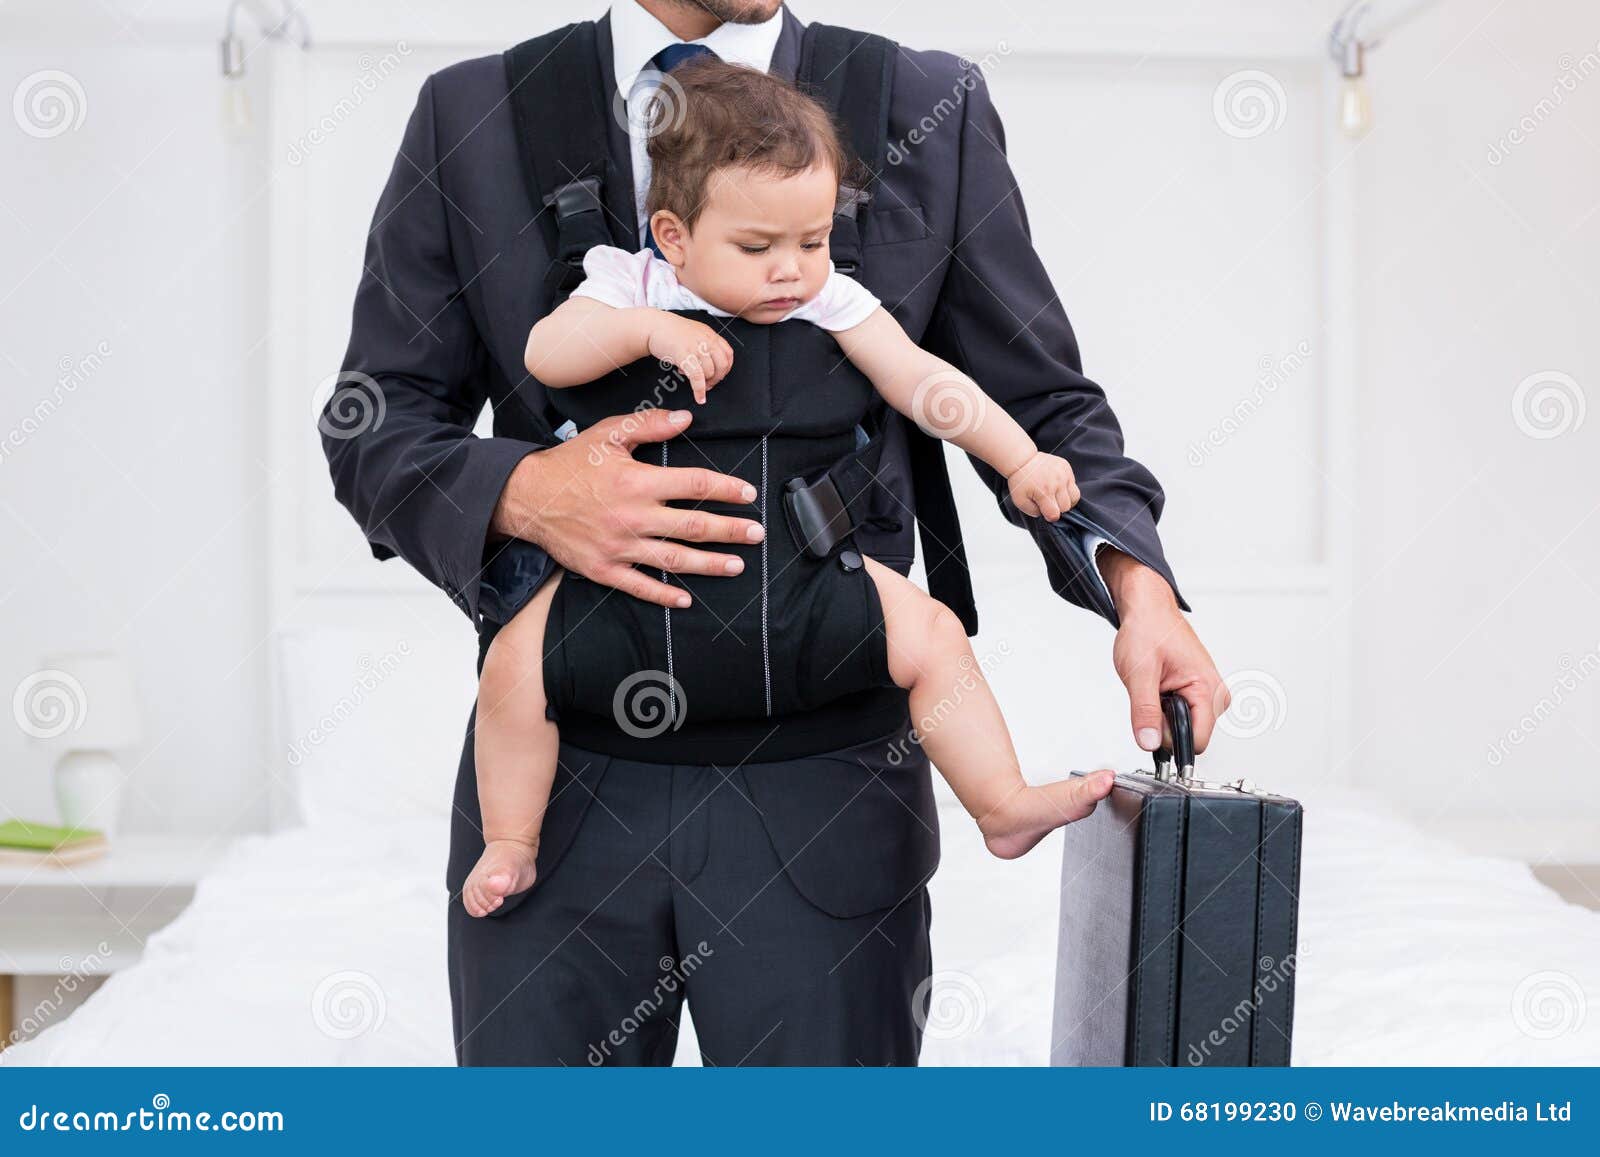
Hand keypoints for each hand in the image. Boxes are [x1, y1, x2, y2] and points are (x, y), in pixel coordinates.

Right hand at [490, 408, 763, 607]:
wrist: (527, 496)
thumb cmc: (570, 463)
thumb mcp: (607, 434)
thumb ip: (648, 425)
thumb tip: (686, 418)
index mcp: (637, 481)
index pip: (694, 484)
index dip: (726, 488)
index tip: (748, 494)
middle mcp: (633, 516)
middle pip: (693, 525)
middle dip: (731, 530)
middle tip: (757, 534)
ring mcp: (619, 546)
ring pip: (674, 559)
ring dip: (709, 564)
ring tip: (737, 565)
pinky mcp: (604, 568)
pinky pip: (639, 585)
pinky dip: (664, 595)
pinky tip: (686, 599)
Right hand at [646, 314, 733, 404]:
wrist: (652, 326)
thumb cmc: (670, 331)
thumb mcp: (694, 333)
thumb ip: (705, 344)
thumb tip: (711, 364)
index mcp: (710, 334)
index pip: (728, 353)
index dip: (726, 368)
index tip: (720, 375)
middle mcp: (705, 340)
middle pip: (722, 365)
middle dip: (717, 378)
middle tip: (710, 384)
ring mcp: (695, 348)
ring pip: (709, 372)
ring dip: (705, 383)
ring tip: (696, 384)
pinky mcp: (684, 355)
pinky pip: (697, 377)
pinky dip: (699, 390)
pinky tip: (699, 398)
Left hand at [1007, 450, 1079, 519]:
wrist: (1022, 459)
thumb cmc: (1020, 481)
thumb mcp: (1020, 501)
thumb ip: (1033, 512)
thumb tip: (1045, 514)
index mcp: (1045, 492)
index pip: (1055, 514)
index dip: (1050, 516)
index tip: (1044, 511)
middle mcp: (1057, 483)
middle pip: (1066, 507)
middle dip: (1058, 508)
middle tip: (1048, 501)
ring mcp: (1064, 474)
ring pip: (1075, 497)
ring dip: (1066, 500)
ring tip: (1056, 496)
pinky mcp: (1067, 468)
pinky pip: (1074, 485)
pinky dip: (1067, 489)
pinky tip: (1057, 486)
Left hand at [1099, 549, 1230, 754]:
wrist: (1148, 611)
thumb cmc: (1148, 631)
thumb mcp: (1140, 673)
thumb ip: (1145, 712)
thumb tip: (1149, 742)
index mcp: (1208, 689)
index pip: (1196, 741)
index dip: (1168, 739)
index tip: (1151, 725)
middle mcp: (1215, 694)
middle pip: (1188, 735)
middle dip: (1163, 723)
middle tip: (1151, 693)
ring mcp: (1207, 694)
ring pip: (1182, 726)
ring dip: (1162, 713)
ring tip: (1155, 685)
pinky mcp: (1198, 693)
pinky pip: (1180, 715)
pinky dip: (1164, 706)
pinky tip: (1159, 685)